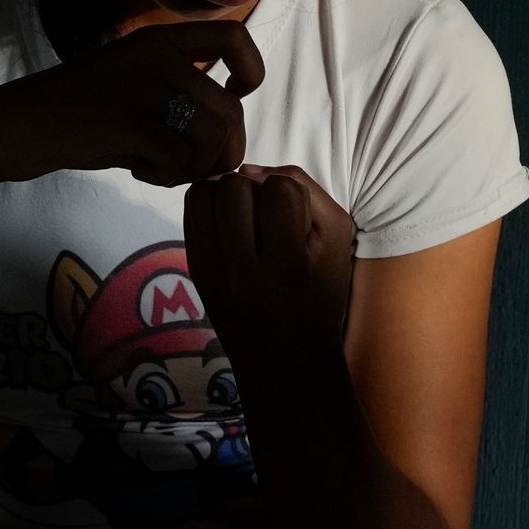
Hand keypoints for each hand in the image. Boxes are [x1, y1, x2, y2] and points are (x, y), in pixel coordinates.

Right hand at [0, 18, 263, 190]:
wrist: (14, 126)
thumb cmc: (75, 114)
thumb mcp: (130, 83)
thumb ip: (177, 94)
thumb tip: (230, 131)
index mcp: (160, 40)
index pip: (234, 37)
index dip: (251, 71)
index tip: (233, 97)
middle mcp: (157, 55)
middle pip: (230, 109)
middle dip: (223, 151)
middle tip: (195, 167)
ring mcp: (142, 86)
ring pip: (211, 138)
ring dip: (193, 167)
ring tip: (162, 167)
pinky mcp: (127, 122)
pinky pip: (180, 160)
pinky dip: (167, 177)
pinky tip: (139, 170)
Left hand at [182, 164, 357, 361]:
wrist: (286, 359)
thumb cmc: (320, 292)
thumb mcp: (337, 240)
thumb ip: (306, 190)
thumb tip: (249, 168)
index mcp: (288, 266)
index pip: (280, 188)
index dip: (290, 190)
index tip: (295, 216)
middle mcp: (242, 271)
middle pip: (234, 186)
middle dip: (253, 187)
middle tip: (265, 211)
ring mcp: (211, 273)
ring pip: (204, 193)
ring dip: (226, 192)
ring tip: (245, 214)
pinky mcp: (195, 272)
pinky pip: (191, 213)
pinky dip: (209, 206)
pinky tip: (229, 223)